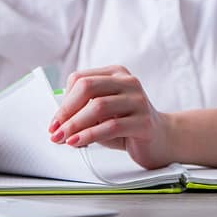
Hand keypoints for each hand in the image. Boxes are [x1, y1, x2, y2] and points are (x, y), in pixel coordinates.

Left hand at [48, 66, 171, 168]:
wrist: (162, 140)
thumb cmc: (127, 125)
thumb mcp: (100, 115)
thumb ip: (82, 112)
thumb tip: (57, 123)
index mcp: (115, 74)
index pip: (80, 79)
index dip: (63, 101)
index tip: (54, 121)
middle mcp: (128, 82)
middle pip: (87, 87)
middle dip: (66, 111)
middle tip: (55, 129)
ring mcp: (138, 100)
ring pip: (98, 107)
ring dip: (75, 125)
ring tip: (63, 138)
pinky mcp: (144, 121)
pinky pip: (111, 126)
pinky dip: (90, 135)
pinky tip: (78, 142)